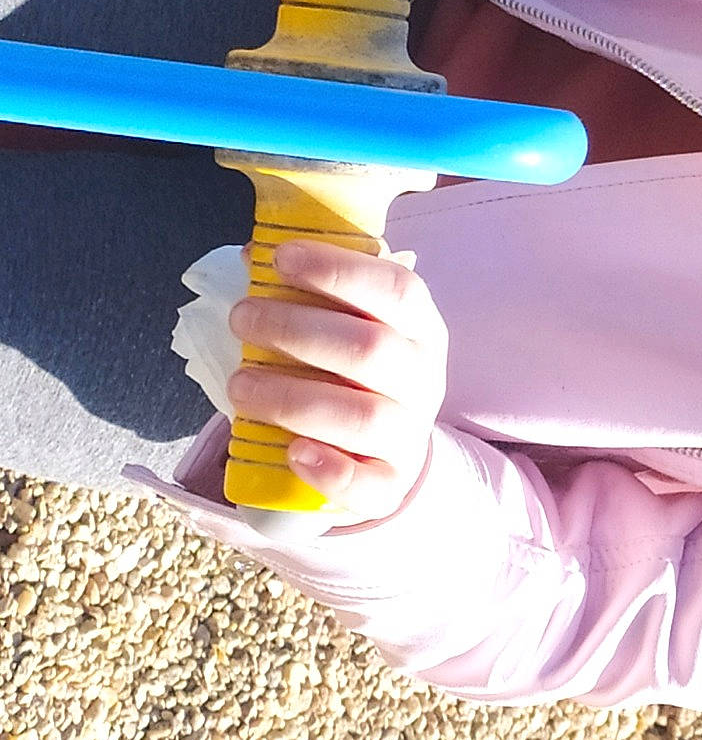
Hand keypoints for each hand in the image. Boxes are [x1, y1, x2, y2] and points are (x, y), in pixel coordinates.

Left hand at [224, 240, 450, 524]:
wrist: (390, 448)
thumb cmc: (359, 373)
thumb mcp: (354, 325)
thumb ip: (314, 293)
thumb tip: (256, 254)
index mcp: (420, 328)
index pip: (397, 289)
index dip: (339, 270)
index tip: (280, 258)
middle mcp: (424, 379)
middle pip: (370, 350)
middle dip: (296, 330)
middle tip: (241, 319)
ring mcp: (409, 434)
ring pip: (362, 418)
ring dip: (292, 398)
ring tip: (239, 384)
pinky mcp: (389, 484)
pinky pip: (368, 484)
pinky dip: (330, 471)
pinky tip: (293, 453)